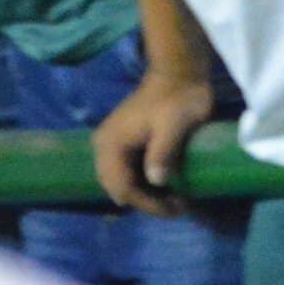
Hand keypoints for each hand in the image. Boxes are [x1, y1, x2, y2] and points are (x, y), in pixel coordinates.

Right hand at [94, 61, 218, 216]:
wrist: (177, 76)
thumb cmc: (176, 101)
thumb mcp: (173, 127)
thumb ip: (162, 153)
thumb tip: (156, 181)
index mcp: (112, 142)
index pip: (121, 186)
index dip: (148, 203)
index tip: (179, 208)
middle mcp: (104, 145)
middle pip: (116, 187)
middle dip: (145, 202)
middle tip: (177, 205)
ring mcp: (112, 143)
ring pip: (119, 181)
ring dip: (143, 194)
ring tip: (174, 198)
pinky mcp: (122, 142)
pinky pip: (124, 172)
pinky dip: (142, 183)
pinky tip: (164, 185)